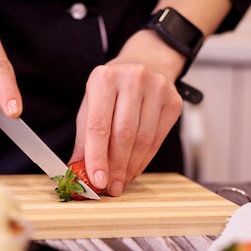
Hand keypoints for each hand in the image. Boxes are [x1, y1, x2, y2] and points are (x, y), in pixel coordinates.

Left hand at [71, 54, 182, 196]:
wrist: (146, 63)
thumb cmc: (113, 89)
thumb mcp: (91, 105)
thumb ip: (84, 137)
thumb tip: (77, 170)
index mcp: (104, 78)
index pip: (99, 125)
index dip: (97, 157)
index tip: (96, 180)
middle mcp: (132, 79)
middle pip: (124, 135)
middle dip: (116, 167)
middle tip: (110, 188)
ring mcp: (157, 89)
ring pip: (143, 140)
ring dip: (130, 167)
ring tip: (120, 182)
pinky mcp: (173, 102)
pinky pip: (158, 140)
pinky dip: (144, 160)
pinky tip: (133, 170)